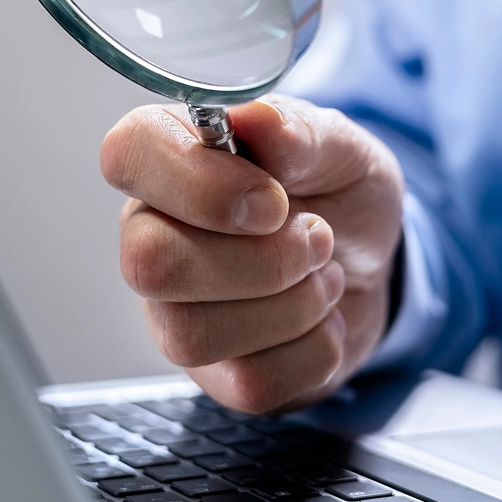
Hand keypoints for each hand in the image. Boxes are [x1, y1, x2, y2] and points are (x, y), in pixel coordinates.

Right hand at [101, 95, 403, 413]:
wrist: (375, 264)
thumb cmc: (337, 191)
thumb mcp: (340, 146)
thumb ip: (300, 131)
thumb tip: (257, 118)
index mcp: (170, 159)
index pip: (127, 155)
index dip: (199, 183)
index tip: (272, 200)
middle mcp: (152, 234)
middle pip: (149, 263)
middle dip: (261, 260)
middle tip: (317, 237)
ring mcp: (173, 312)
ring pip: (192, 335)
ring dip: (292, 307)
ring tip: (325, 274)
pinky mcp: (213, 373)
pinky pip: (248, 383)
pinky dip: (312, 350)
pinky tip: (321, 319)